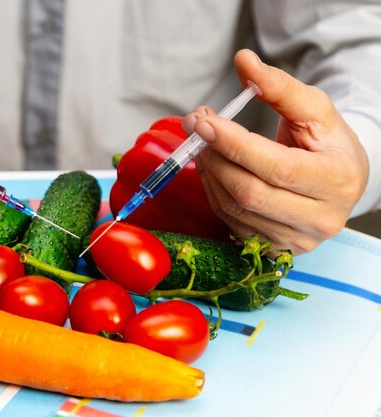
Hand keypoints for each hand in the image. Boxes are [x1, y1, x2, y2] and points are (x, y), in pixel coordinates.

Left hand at [183, 49, 367, 253]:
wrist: (341, 181)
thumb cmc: (327, 142)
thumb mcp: (314, 109)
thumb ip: (278, 86)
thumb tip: (243, 61)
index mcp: (336, 180)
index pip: (275, 167)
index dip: (233, 144)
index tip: (203, 121)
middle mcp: (320, 217)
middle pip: (248, 193)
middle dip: (214, 157)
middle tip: (196, 127)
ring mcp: (296, 238)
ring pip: (235, 209)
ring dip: (209, 172)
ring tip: (202, 144)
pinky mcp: (274, 247)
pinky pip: (230, 221)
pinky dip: (213, 191)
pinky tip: (211, 167)